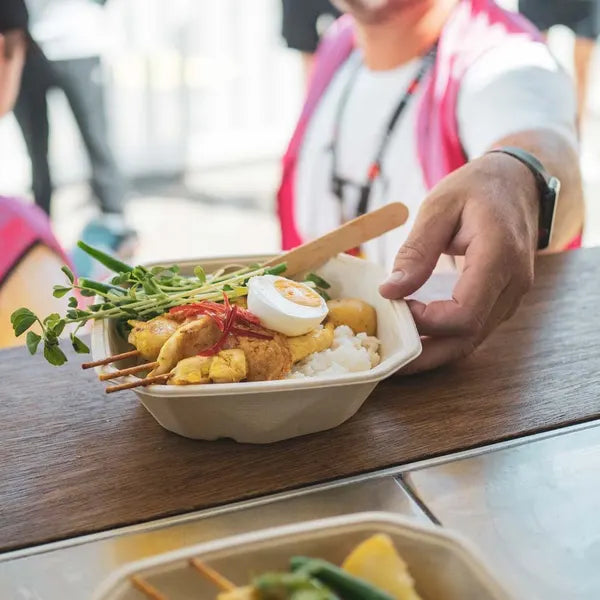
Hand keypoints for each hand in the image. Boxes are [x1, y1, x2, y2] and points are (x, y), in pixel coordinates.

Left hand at [380, 152, 539, 373]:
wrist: (518, 182)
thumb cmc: (477, 188)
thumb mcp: (439, 207)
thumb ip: (416, 251)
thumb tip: (390, 290)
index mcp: (499, 257)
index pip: (465, 313)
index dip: (427, 322)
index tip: (397, 307)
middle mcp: (512, 285)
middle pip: (469, 338)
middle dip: (426, 354)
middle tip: (388, 361)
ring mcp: (511, 296)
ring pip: (472, 340)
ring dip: (434, 351)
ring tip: (397, 353)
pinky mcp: (502, 299)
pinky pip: (475, 328)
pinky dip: (445, 338)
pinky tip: (418, 337)